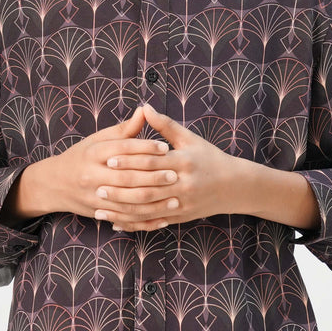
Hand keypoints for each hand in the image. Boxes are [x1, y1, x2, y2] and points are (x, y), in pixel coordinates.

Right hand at [0, 105, 179, 225]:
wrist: (55, 183)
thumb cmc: (83, 156)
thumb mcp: (99, 139)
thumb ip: (124, 129)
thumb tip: (145, 110)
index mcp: (94, 152)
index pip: (123, 149)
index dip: (145, 148)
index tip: (166, 148)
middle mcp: (92, 175)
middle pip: (127, 177)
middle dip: (153, 177)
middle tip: (174, 174)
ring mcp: (95, 196)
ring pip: (128, 202)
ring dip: (153, 202)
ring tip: (175, 197)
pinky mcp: (99, 212)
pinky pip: (125, 219)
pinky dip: (145, 220)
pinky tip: (162, 217)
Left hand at [94, 103, 250, 231]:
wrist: (234, 186)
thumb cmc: (209, 158)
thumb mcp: (190, 139)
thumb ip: (165, 125)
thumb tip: (144, 107)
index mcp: (183, 162)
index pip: (151, 161)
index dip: (129, 160)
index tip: (108, 159)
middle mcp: (182, 184)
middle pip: (147, 187)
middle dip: (121, 188)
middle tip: (97, 186)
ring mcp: (181, 204)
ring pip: (147, 209)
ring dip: (122, 210)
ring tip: (101, 207)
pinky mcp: (180, 217)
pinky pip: (153, 222)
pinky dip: (134, 224)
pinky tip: (117, 223)